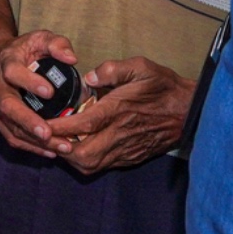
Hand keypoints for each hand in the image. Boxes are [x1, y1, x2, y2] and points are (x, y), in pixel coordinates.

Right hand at [0, 29, 79, 159]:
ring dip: (34, 139)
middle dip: (28, 121)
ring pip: (10, 126)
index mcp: (6, 63)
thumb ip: (57, 44)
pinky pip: (11, 136)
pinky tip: (50, 152)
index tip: (50, 92)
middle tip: (49, 133)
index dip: (29, 82)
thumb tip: (72, 59)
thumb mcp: (39, 38)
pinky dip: (30, 147)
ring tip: (60, 147)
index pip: (13, 73)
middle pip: (8, 106)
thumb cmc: (23, 49)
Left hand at [41, 57, 192, 173]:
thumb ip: (112, 69)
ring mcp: (126, 150)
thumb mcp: (142, 67)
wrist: (191, 112)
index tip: (41, 125)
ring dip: (71, 158)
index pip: (81, 126)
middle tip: (46, 137)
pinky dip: (86, 161)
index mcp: (118, 111)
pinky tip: (80, 147)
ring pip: (91, 165)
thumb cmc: (165, 88)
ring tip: (60, 143)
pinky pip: (103, 166)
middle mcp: (120, 135)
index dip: (58, 128)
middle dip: (60, 149)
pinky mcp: (132, 158)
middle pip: (82, 155)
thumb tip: (90, 77)